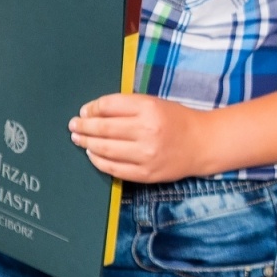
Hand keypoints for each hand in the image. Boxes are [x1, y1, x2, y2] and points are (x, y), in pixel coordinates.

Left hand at [69, 93, 208, 182]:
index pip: (109, 106)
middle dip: (83, 126)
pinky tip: (92, 155)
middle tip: (73, 125)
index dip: (92, 108)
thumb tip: (93, 112)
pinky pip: (113, 168)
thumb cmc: (177, 120)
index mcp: (149, 108)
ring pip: (104, 149)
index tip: (84, 111)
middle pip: (103, 128)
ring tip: (79, 139)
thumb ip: (127, 106)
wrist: (202, 144)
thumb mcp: (155, 103)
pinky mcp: (145, 173)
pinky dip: (98, 161)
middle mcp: (146, 131)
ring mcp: (145, 154)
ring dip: (87, 143)